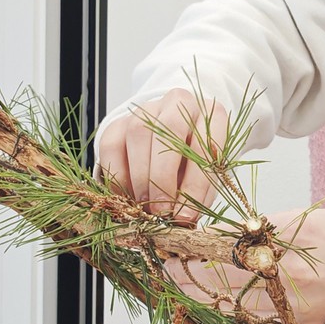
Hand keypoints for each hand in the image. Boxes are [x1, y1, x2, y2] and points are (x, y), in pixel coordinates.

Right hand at [93, 87, 230, 223]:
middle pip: (169, 131)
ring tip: (144, 206)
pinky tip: (127, 196)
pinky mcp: (119, 122)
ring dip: (140, 177)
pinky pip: (112, 146)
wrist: (174, 138)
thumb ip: (198, 194)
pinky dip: (118, 176)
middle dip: (163, 176)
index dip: (196, 184)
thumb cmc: (195, 160)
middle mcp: (180, 103)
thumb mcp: (206, 175)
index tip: (186, 215)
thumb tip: (182, 220)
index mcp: (212, 114)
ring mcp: (147, 109)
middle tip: (161, 211)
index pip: (206, 145)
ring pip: (138, 134)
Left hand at [164, 208, 324, 323]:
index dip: (194, 245)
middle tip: (165, 265)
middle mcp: (284, 275)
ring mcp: (288, 305)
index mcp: (286, 242)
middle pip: (220, 277)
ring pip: (230, 303)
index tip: (173, 242)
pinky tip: (211, 303)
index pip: (226, 244)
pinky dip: (227, 310)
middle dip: (187, 272)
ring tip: (178, 284)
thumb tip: (224, 236)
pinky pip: (251, 319)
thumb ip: (263, 230)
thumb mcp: (303, 221)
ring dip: (200, 294)